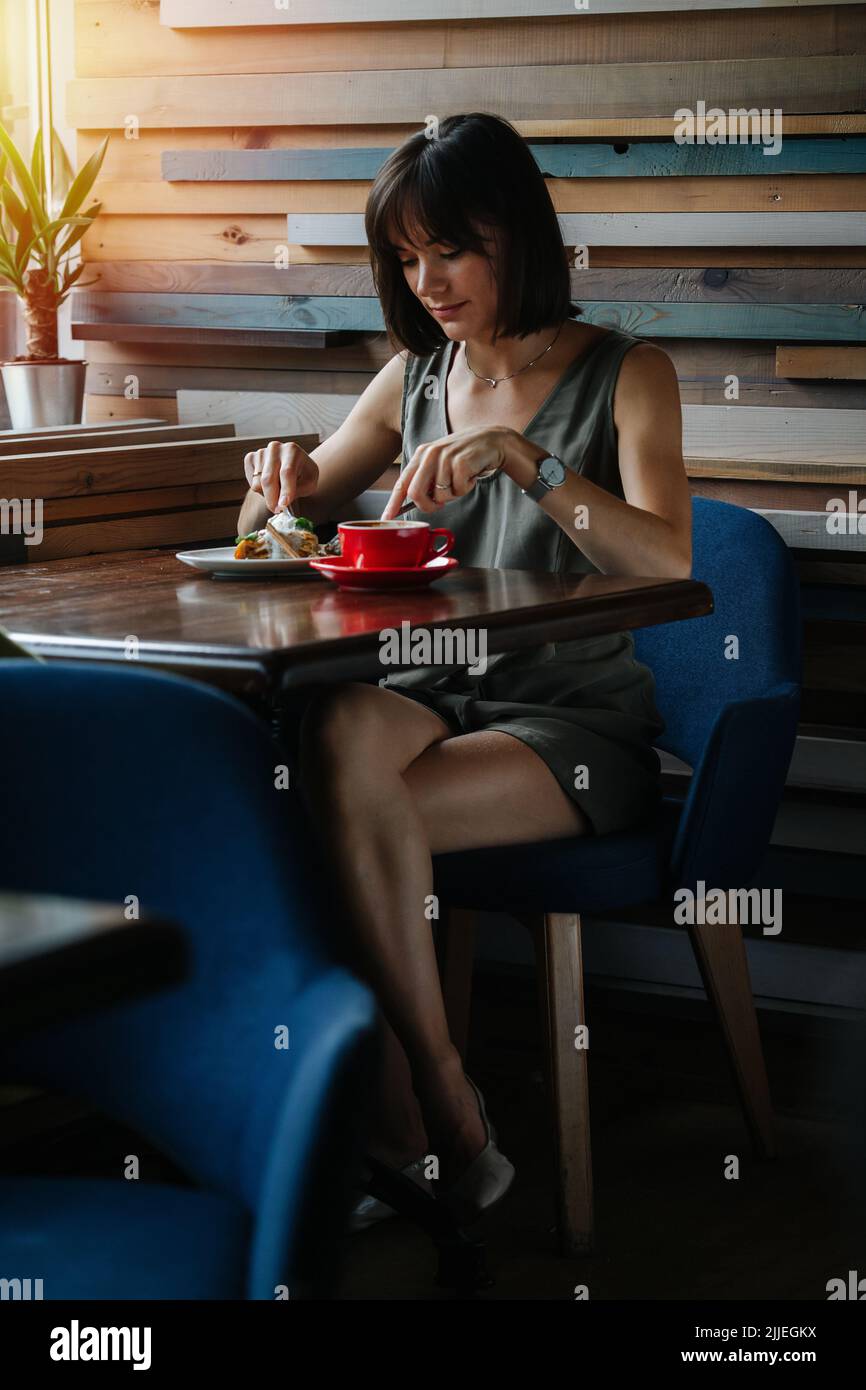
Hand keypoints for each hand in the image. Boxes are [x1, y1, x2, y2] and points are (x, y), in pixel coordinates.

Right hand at [243, 440, 318, 513]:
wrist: (292, 464)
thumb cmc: (302, 475)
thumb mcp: (309, 483)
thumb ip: (299, 491)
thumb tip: (282, 502)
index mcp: (292, 450)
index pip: (287, 472)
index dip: (285, 490)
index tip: (283, 505)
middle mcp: (275, 448)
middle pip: (269, 479)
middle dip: (272, 499)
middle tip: (277, 510)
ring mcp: (261, 452)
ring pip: (258, 483)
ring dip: (267, 494)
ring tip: (278, 491)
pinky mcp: (250, 458)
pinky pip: (251, 482)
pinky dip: (260, 490)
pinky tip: (269, 485)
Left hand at [380, 426, 512, 519]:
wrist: (492, 441)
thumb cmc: (464, 457)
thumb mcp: (440, 463)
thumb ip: (426, 479)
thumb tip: (414, 503)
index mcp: (421, 454)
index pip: (402, 483)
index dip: (393, 503)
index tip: (387, 518)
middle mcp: (430, 454)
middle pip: (416, 493)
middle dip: (427, 506)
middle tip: (439, 505)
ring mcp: (446, 457)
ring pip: (441, 495)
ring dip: (453, 494)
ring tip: (461, 480)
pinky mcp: (462, 462)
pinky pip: (459, 490)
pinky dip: (466, 489)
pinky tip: (471, 476)